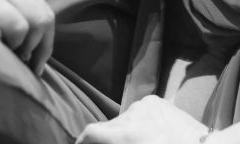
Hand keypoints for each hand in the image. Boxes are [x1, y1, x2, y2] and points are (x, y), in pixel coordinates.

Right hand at [0, 0, 54, 73]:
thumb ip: (10, 2)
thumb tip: (35, 41)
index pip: (43, 12)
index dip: (45, 44)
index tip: (36, 63)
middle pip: (37, 20)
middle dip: (34, 49)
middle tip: (21, 64)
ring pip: (19, 27)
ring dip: (16, 51)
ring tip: (3, 59)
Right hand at [77, 96, 209, 143]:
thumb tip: (104, 141)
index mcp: (126, 133)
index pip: (90, 132)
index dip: (81, 142)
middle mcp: (132, 113)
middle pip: (108, 127)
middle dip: (106, 141)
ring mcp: (146, 104)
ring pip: (124, 120)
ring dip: (123, 133)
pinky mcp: (157, 100)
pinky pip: (139, 113)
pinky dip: (137, 124)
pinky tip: (148, 137)